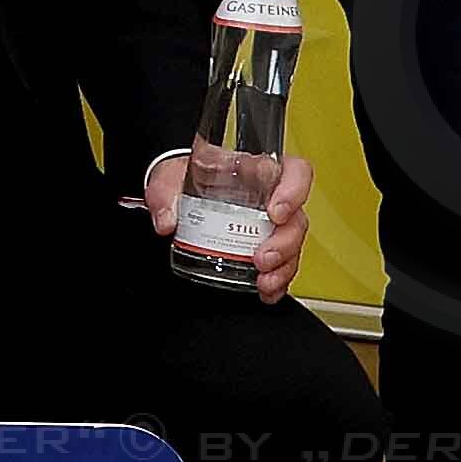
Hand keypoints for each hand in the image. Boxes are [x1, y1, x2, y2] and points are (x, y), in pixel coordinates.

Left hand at [134, 148, 314, 304]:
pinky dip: (277, 281)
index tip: (276, 212)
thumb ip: (164, 195)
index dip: (294, 190)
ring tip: (263, 280)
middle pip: (296, 218)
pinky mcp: (263, 246)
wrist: (178, 194)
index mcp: (253, 170)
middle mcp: (268, 197)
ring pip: (293, 244)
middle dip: (284, 243)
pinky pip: (282, 264)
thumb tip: (166, 221)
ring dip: (283, 266)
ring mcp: (268, 224)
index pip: (293, 171)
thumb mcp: (168, 179)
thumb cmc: (183, 179)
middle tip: (262, 258)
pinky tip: (266, 290)